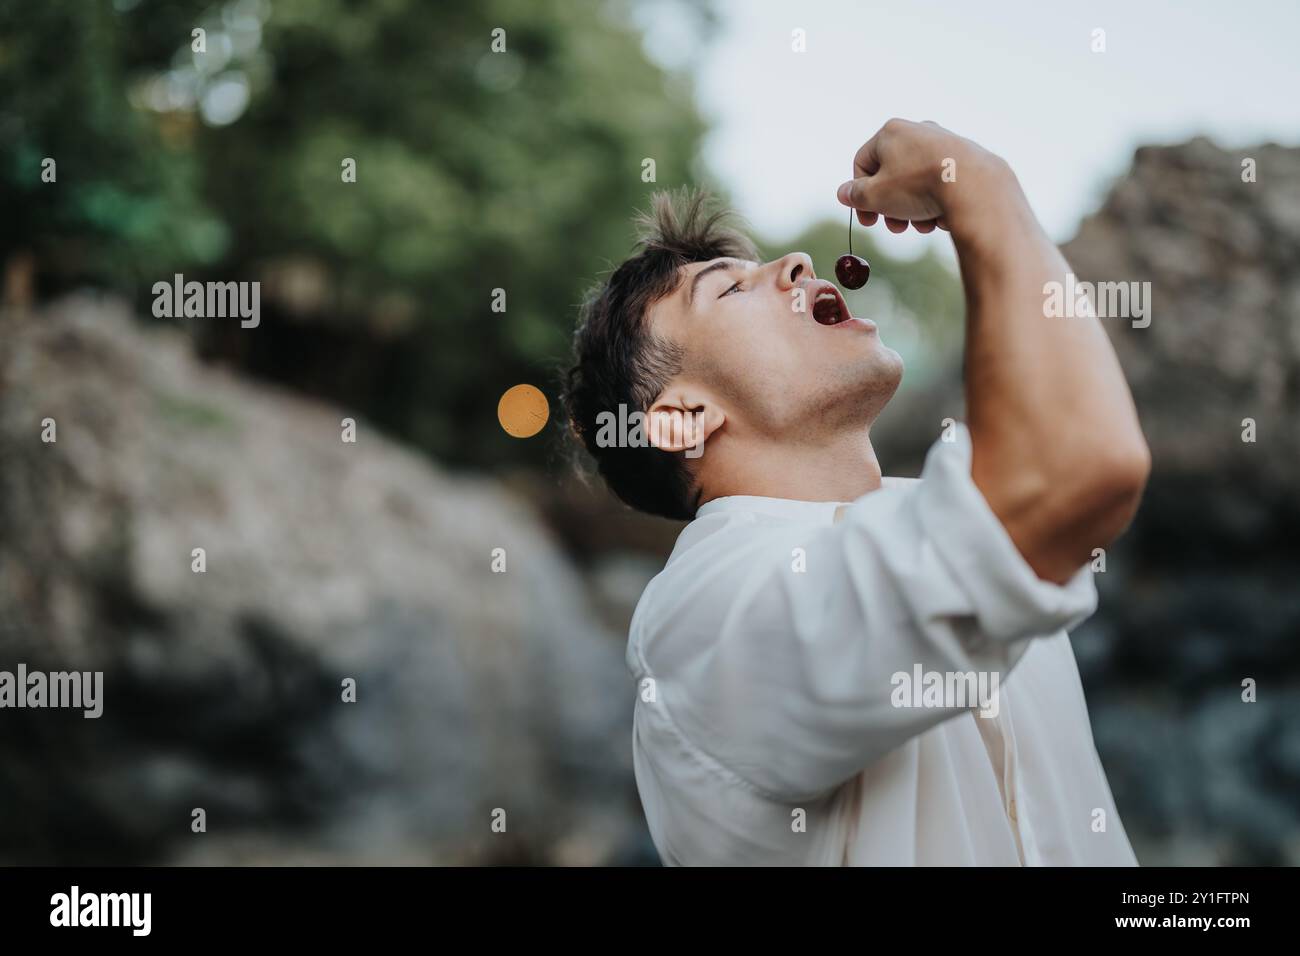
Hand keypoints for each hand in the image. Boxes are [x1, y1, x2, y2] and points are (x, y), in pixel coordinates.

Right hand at [836, 119, 1013, 236]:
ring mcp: (944, 141)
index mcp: (890, 132)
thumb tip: (844, 193)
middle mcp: (917, 130)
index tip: (867, 220)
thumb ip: (855, 196)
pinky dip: (936, 201)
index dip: (859, 196)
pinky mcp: (966, 157)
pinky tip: (941, 218)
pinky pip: (940, 182)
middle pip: (892, 174)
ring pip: (917, 181)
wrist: (975, 186)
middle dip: (890, 206)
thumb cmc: (918, 187)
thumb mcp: (876, 196)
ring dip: (912, 208)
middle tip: (896, 228)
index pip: (862, 164)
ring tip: (921, 226)